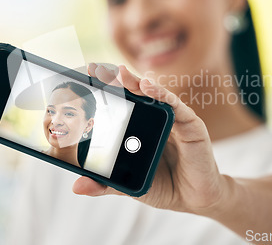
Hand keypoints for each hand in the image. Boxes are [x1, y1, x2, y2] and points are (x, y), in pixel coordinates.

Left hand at [72, 63, 227, 214]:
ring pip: (154, 95)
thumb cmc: (163, 186)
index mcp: (140, 129)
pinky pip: (176, 106)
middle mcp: (156, 119)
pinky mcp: (191, 125)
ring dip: (137, 82)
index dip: (107, 89)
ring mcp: (174, 120)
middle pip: (135, 94)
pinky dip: (162, 95)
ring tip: (120, 73)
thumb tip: (78, 187)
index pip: (122, 103)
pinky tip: (149, 88)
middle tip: (98, 69)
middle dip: (117, 80)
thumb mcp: (129, 184)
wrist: (193, 200)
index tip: (88, 74)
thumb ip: (106, 183)